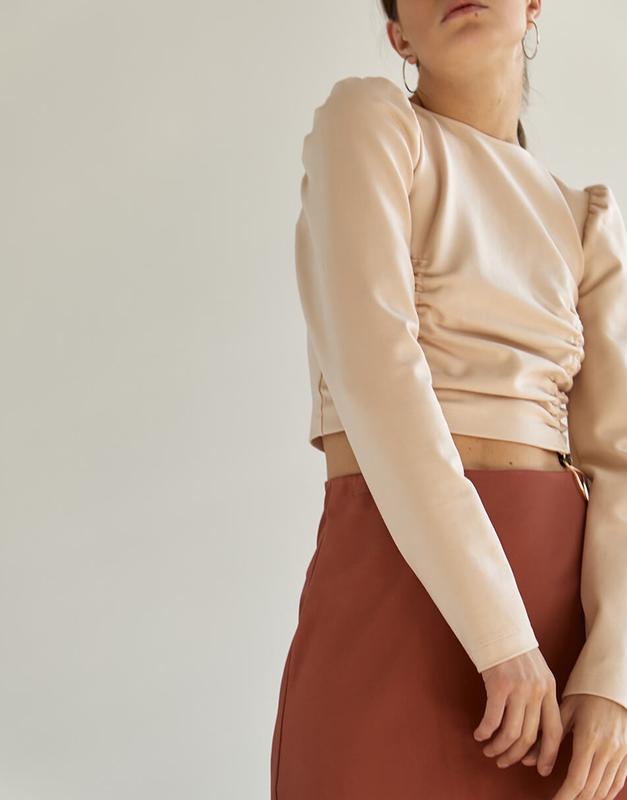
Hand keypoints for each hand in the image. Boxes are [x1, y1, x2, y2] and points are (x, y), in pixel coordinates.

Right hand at [474, 647, 562, 774]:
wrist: (499, 626)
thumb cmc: (515, 651)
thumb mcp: (537, 673)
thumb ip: (539, 698)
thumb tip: (531, 731)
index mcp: (549, 690)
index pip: (555, 732)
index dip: (548, 755)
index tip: (539, 768)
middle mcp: (537, 692)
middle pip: (529, 737)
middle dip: (514, 756)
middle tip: (502, 761)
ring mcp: (519, 689)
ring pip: (511, 733)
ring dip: (498, 747)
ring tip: (489, 750)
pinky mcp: (499, 685)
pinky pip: (492, 719)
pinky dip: (485, 731)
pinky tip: (479, 734)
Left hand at [521, 693, 626, 799]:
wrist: (614, 686)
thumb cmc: (586, 695)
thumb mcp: (565, 712)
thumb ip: (547, 737)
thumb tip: (528, 760)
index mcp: (589, 738)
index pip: (576, 779)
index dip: (564, 796)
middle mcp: (607, 749)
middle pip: (590, 789)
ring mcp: (621, 754)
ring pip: (605, 789)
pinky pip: (618, 783)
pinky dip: (606, 794)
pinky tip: (595, 797)